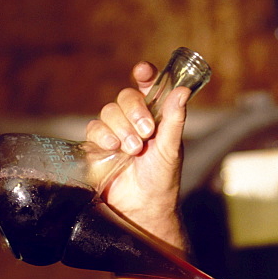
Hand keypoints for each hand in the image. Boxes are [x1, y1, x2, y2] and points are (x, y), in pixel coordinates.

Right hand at [85, 61, 191, 234]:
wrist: (143, 207)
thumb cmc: (162, 179)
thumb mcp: (172, 149)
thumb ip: (175, 119)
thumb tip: (183, 91)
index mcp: (155, 116)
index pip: (148, 86)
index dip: (145, 74)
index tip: (143, 71)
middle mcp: (134, 120)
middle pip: (125, 96)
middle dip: (135, 111)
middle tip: (146, 132)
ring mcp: (115, 132)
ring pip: (108, 111)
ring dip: (121, 127)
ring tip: (133, 149)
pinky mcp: (97, 146)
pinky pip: (94, 128)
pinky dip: (103, 135)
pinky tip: (113, 149)